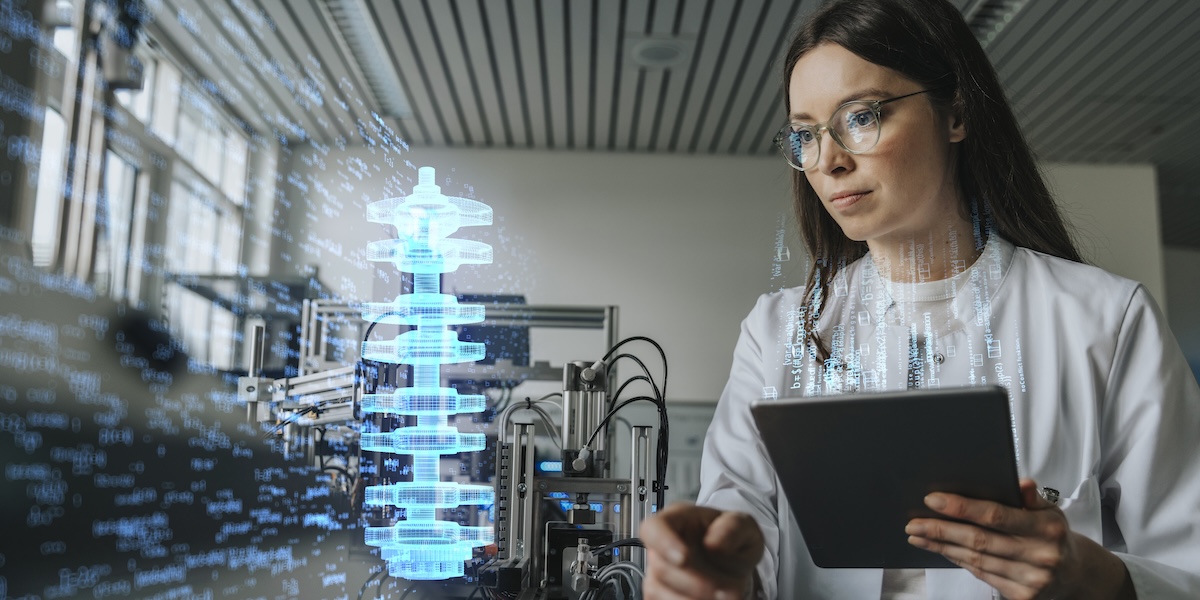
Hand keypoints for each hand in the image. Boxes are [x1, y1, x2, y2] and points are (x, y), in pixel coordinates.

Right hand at [642, 503, 763, 599]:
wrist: (732, 560)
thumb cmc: (732, 538)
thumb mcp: (743, 525)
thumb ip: (732, 528)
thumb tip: (712, 544)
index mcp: (677, 519)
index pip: (654, 528)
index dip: (663, 543)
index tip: (683, 558)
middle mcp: (660, 545)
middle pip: (662, 568)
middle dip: (698, 584)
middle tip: (730, 591)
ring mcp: (656, 572)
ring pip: (659, 591)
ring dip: (695, 599)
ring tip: (727, 597)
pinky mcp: (659, 593)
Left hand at [906, 478, 1134, 599]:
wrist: (1076, 575)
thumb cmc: (1053, 535)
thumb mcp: (1051, 511)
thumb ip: (1032, 498)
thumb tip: (1021, 483)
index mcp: (1046, 528)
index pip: (996, 516)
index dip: (962, 508)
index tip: (932, 500)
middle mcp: (1040, 555)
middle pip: (979, 541)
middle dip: (941, 530)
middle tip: (913, 523)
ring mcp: (1031, 579)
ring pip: (976, 560)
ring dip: (943, 547)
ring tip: (919, 536)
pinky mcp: (1022, 597)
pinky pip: (982, 575)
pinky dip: (959, 561)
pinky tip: (942, 550)